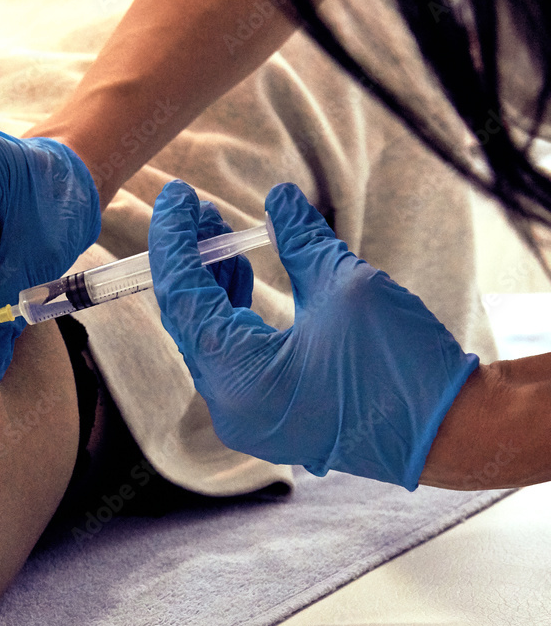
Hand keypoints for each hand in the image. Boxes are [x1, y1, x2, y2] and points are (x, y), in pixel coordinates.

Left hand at [148, 181, 478, 489]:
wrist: (451, 432)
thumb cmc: (402, 366)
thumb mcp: (347, 287)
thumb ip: (300, 241)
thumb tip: (278, 199)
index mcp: (237, 379)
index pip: (182, 296)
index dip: (173, 239)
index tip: (177, 193)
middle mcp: (230, 406)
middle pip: (187, 318)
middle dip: (189, 258)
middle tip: (200, 209)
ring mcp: (247, 416)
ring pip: (206, 336)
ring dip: (209, 284)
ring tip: (220, 234)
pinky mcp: (267, 415)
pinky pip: (229, 357)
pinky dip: (229, 313)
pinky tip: (238, 274)